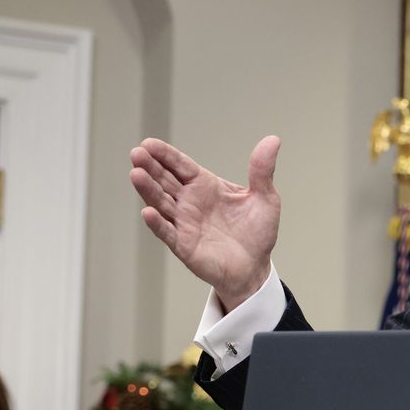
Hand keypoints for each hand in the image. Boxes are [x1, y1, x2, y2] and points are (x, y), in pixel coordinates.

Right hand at [130, 136, 281, 309]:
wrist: (255, 268)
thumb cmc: (256, 233)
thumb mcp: (265, 198)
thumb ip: (262, 171)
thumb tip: (273, 140)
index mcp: (206, 186)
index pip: (181, 166)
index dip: (165, 155)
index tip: (149, 143)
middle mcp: (190, 202)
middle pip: (165, 180)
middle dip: (150, 167)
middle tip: (137, 154)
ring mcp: (184, 223)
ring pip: (161, 203)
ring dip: (148, 189)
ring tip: (136, 174)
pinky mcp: (184, 245)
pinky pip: (167, 233)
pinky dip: (157, 223)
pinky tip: (147, 212)